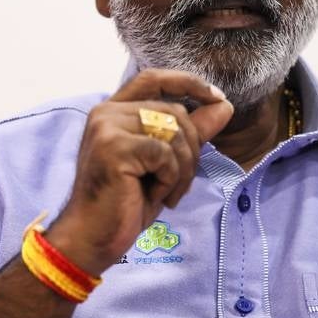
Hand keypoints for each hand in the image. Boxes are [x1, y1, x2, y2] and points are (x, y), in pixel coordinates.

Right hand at [45, 69, 233, 275]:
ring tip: (166, 193)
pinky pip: (165, 153)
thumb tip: (224, 106)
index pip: (154, 79)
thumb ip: (191, 132)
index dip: (188, 83)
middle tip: (178, 185)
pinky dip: (169, 178)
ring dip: (182, 169)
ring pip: (173, 131)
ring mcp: (107, 127)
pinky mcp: (114, 147)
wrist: (93, 238)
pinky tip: (153, 196)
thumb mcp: (166, 163)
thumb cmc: (126, 202)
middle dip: (190, 149)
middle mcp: (106, 112)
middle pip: (174, 112)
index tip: (217, 98)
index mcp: (114, 111)